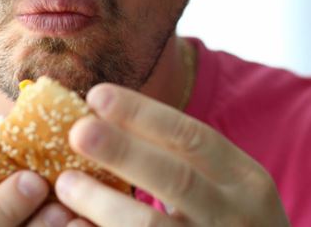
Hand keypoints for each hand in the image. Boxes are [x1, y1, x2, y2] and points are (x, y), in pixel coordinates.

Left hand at [54, 84, 289, 225]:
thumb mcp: (225, 188)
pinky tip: (76, 224)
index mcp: (245, 180)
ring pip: (151, 226)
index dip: (143, 114)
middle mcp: (235, 216)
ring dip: (103, 203)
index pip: (193, 137)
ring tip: (66, 183)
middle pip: (176, 179)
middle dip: (123, 152)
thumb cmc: (227, 223)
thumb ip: (180, 160)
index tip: (97, 96)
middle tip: (78, 130)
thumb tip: (102, 118)